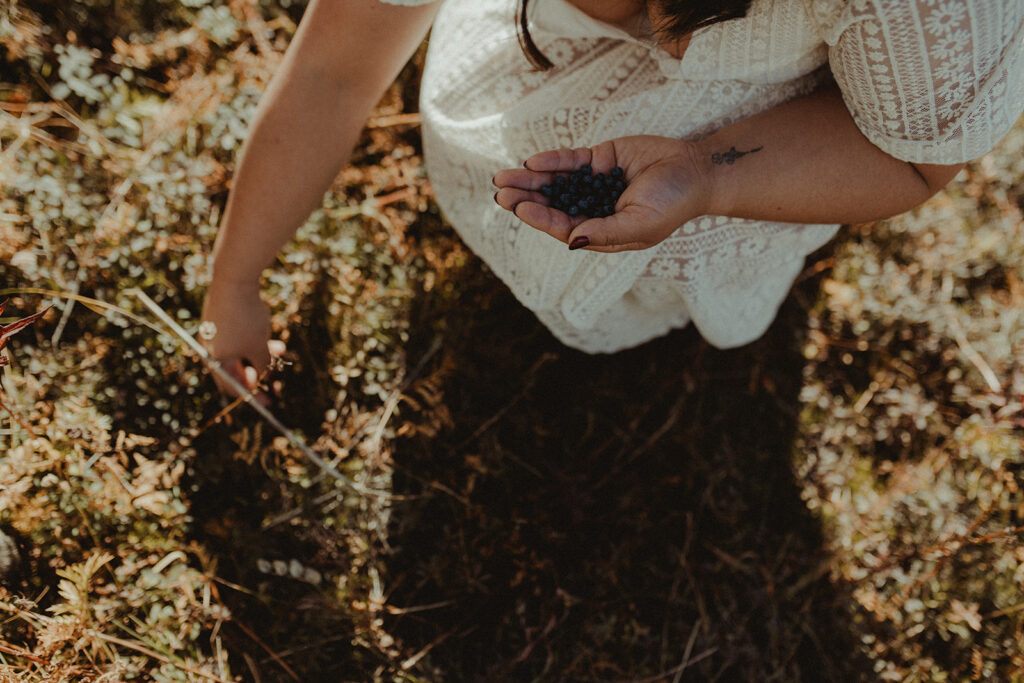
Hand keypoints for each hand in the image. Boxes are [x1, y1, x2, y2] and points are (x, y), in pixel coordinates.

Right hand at [200, 277, 283, 405]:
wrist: (234, 279)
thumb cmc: (246, 318)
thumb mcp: (259, 346)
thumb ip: (262, 365)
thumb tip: (264, 376)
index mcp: (215, 359)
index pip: (232, 386)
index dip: (251, 396)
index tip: (268, 401)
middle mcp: (211, 347)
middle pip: (235, 369)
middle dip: (257, 373)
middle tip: (275, 376)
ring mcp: (214, 332)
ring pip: (241, 350)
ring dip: (261, 353)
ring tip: (281, 349)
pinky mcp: (220, 317)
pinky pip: (239, 336)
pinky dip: (254, 339)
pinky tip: (269, 333)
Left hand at [493, 136, 709, 252]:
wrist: (697, 170)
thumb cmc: (673, 203)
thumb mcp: (641, 225)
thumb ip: (606, 232)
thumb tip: (572, 240)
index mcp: (601, 232)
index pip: (564, 227)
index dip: (540, 218)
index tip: (519, 208)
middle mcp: (594, 209)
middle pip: (552, 205)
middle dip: (526, 199)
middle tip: (500, 193)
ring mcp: (595, 183)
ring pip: (556, 182)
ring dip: (530, 180)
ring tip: (502, 177)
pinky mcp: (600, 159)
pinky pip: (571, 161)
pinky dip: (552, 161)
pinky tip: (532, 161)